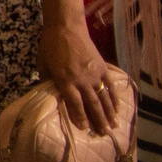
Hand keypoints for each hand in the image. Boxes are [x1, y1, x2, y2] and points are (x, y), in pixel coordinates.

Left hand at [39, 20, 119, 134]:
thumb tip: (48, 96)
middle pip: (92, 104)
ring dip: (109, 113)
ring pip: (104, 98)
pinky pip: (110, 86)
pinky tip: (117, 109)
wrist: (66, 27)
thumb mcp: (43, 65)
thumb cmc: (50, 46)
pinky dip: (115, 98)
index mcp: (65, 80)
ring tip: (113, 127)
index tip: (84, 129)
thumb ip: (47, 81)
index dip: (80, 117)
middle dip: (98, 121)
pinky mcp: (102, 68)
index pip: (75, 103)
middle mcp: (82, 80)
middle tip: (103, 134)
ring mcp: (94, 74)